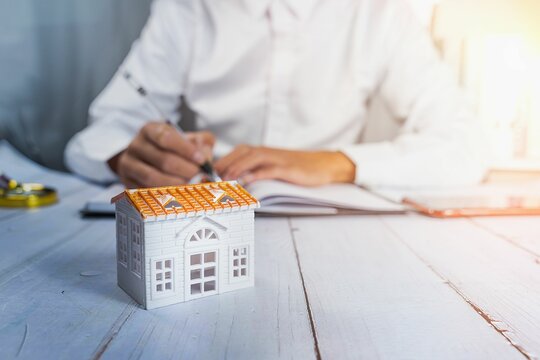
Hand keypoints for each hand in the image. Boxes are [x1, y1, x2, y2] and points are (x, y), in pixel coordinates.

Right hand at [108, 122, 214, 187]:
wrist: (146, 159)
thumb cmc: (171, 148)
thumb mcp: (186, 138)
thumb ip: (200, 142)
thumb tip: (205, 156)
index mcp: (150, 130)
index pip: (166, 137)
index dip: (185, 149)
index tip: (201, 160)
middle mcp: (136, 145)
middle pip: (162, 159)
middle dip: (185, 170)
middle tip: (200, 177)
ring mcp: (128, 164)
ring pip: (152, 177)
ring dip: (176, 184)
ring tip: (191, 186)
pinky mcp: (126, 182)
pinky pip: (145, 190)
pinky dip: (163, 194)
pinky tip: (178, 195)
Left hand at [214, 146, 355, 185]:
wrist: (323, 165)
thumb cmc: (297, 168)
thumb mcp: (273, 168)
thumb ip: (256, 171)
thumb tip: (237, 181)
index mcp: (262, 152)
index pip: (237, 153)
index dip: (222, 162)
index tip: (209, 175)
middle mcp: (267, 152)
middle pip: (241, 153)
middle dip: (225, 164)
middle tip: (211, 177)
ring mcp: (278, 159)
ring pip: (253, 158)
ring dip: (237, 167)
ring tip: (225, 179)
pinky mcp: (288, 169)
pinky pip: (270, 169)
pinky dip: (258, 174)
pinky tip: (248, 181)